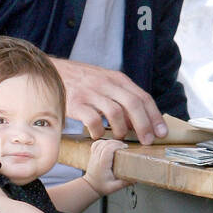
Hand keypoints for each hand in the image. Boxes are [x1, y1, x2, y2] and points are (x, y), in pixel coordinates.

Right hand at [50, 58, 167, 143]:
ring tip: (120, 137)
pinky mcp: (75, 103)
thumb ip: (121, 98)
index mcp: (117, 78)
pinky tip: (97, 135)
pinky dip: (98, 132)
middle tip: (147, 141)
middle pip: (133, 104)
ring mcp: (91, 92)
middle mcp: (106, 83)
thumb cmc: (81, 81)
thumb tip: (139, 122)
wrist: (51, 71)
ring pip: (116, 113)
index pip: (143, 97)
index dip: (155, 116)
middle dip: (144, 126)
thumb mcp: (105, 82)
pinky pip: (93, 120)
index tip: (161, 133)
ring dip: (121, 129)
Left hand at [84, 138, 128, 195]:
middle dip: (116, 142)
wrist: (90, 187)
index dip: (117, 145)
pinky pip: (97, 144)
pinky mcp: (93, 154)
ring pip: (101, 142)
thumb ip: (125, 183)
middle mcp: (97, 158)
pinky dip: (103, 142)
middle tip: (124, 146)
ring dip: (110, 141)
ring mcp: (94, 155)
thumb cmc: (101, 187)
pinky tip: (109, 144)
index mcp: (102, 164)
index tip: (125, 147)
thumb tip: (135, 179)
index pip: (108, 149)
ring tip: (118, 145)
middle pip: (105, 143)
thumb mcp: (114, 187)